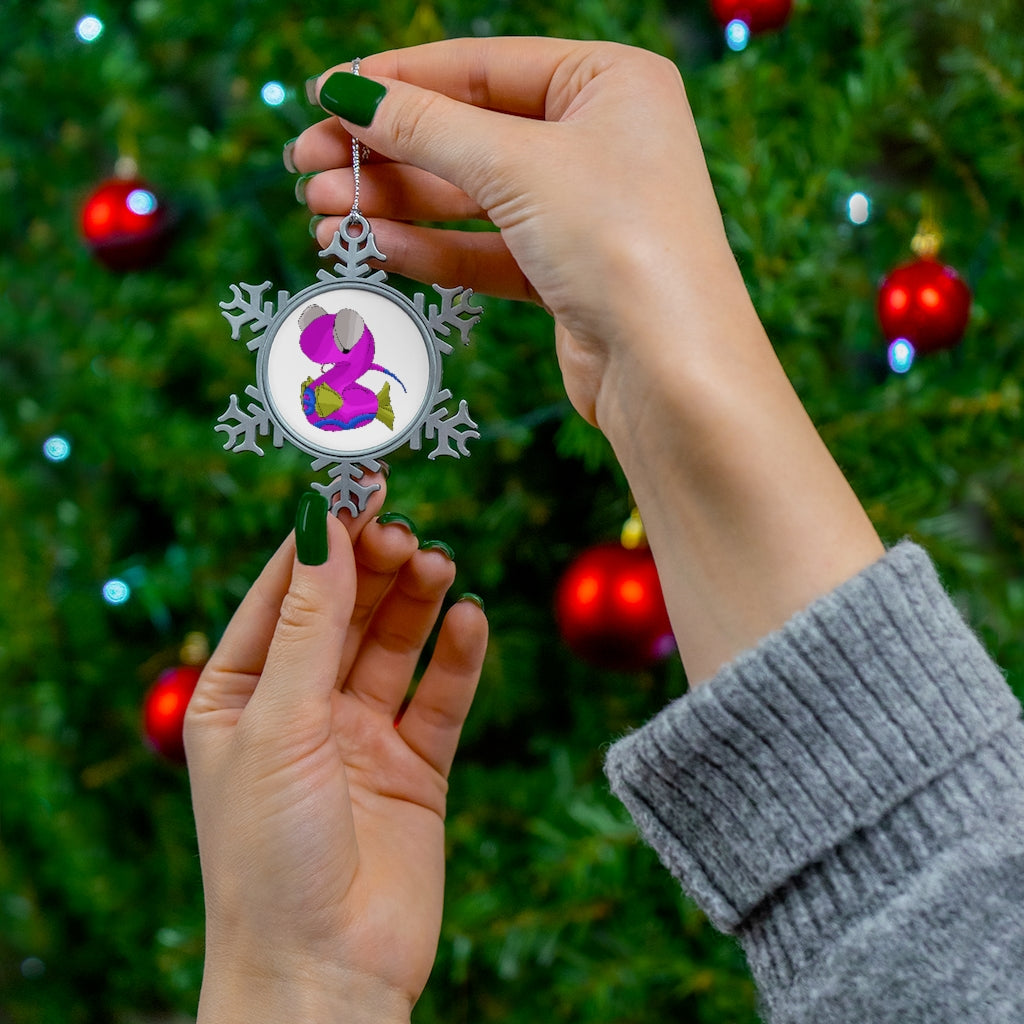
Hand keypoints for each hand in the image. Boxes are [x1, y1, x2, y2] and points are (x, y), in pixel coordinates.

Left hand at [185, 486, 487, 1023]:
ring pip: (394, 644)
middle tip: (405, 532)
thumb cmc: (269, 854)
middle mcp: (301, 707)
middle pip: (345, 610)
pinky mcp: (415, 766)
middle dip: (374, 566)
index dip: (321, 537)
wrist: (324, 974)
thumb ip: (309, 622)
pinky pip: (440, 696)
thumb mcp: (279, 722)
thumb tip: (322, 522)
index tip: (358, 485)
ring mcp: (360, 735)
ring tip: (439, 565)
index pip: (284, 592)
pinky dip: (458, 657)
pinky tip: (470, 620)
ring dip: (417, 601)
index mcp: (241, 693)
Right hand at [291, 38, 882, 684]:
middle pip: (468, 134)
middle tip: (306, 166)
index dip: (398, 80)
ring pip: (469, 198)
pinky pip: (484, 249)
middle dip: (385, 152)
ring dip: (394, 203)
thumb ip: (425, 127)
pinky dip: (429, 247)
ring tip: (320, 213)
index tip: (324, 96)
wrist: (672, 371)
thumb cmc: (620, 241)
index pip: (482, 66)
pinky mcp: (565, 274)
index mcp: (609, 82)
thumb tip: (346, 92)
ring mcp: (582, 211)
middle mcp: (599, 140)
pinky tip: (371, 244)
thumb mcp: (515, 166)